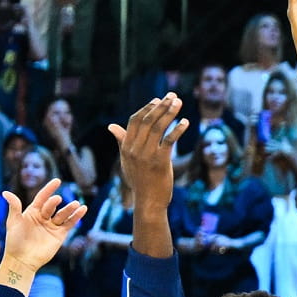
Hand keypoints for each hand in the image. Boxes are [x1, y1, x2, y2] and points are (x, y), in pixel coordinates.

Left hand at [0, 177, 83, 271]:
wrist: (22, 260)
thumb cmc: (14, 241)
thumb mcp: (13, 222)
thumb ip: (14, 207)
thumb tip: (5, 192)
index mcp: (32, 212)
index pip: (42, 197)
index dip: (49, 189)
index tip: (57, 181)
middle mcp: (43, 217)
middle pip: (52, 206)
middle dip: (55, 202)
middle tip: (58, 200)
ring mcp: (52, 226)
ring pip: (63, 214)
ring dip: (70, 208)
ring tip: (76, 204)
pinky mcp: (59, 235)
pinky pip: (69, 224)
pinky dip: (76, 217)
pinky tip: (82, 209)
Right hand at [106, 93, 188, 212]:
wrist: (148, 201)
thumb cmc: (139, 180)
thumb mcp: (127, 160)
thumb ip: (121, 141)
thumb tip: (111, 126)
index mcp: (126, 147)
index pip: (134, 121)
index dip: (146, 108)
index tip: (158, 99)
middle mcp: (134, 149)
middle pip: (147, 120)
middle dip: (161, 106)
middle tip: (172, 95)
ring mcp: (147, 155)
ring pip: (158, 127)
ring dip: (170, 113)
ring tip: (179, 103)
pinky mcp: (160, 161)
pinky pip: (169, 141)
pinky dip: (178, 130)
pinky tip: (185, 122)